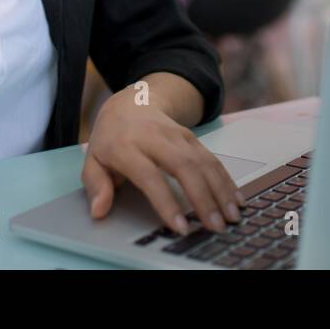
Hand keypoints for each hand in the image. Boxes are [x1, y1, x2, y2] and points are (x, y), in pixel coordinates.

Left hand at [81, 88, 243, 234]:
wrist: (130, 102)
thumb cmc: (111, 138)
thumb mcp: (93, 160)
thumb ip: (96, 186)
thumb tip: (99, 210)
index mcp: (127, 146)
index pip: (150, 176)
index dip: (166, 202)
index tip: (179, 226)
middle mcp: (155, 138)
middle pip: (184, 166)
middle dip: (203, 197)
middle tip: (214, 225)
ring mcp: (177, 135)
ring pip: (203, 161)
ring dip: (220, 190)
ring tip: (232, 216)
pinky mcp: (192, 137)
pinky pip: (212, 158)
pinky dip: (226, 179)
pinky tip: (236, 198)